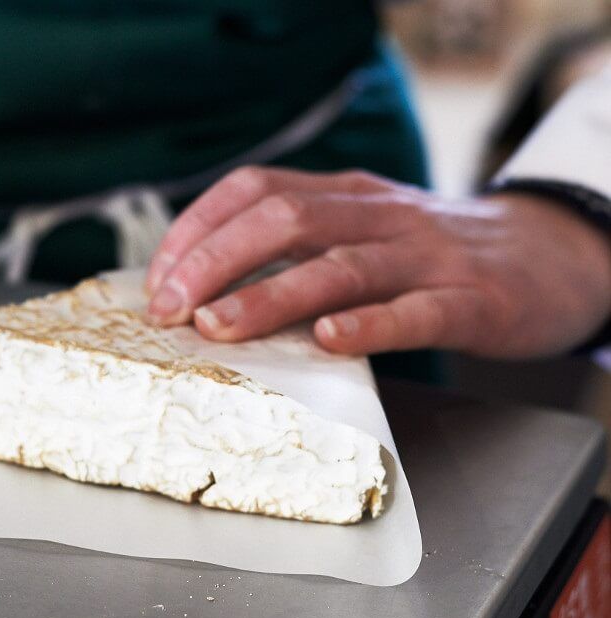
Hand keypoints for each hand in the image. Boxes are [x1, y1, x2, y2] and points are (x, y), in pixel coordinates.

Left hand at [146, 167, 610, 357]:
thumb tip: (204, 289)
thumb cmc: (430, 253)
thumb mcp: (361, 228)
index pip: (253, 191)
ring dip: (269, 294)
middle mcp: (376, 214)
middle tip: (171, 308)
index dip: (197, 230)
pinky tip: (328, 339)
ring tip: (220, 325)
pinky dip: (366, 324)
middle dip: (215, 261)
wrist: (547, 253)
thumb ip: (298, 247)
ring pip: (338, 264)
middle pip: (284, 219)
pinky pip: (413, 310)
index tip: (158, 280)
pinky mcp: (468, 300)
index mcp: (343, 195)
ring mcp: (423, 255)